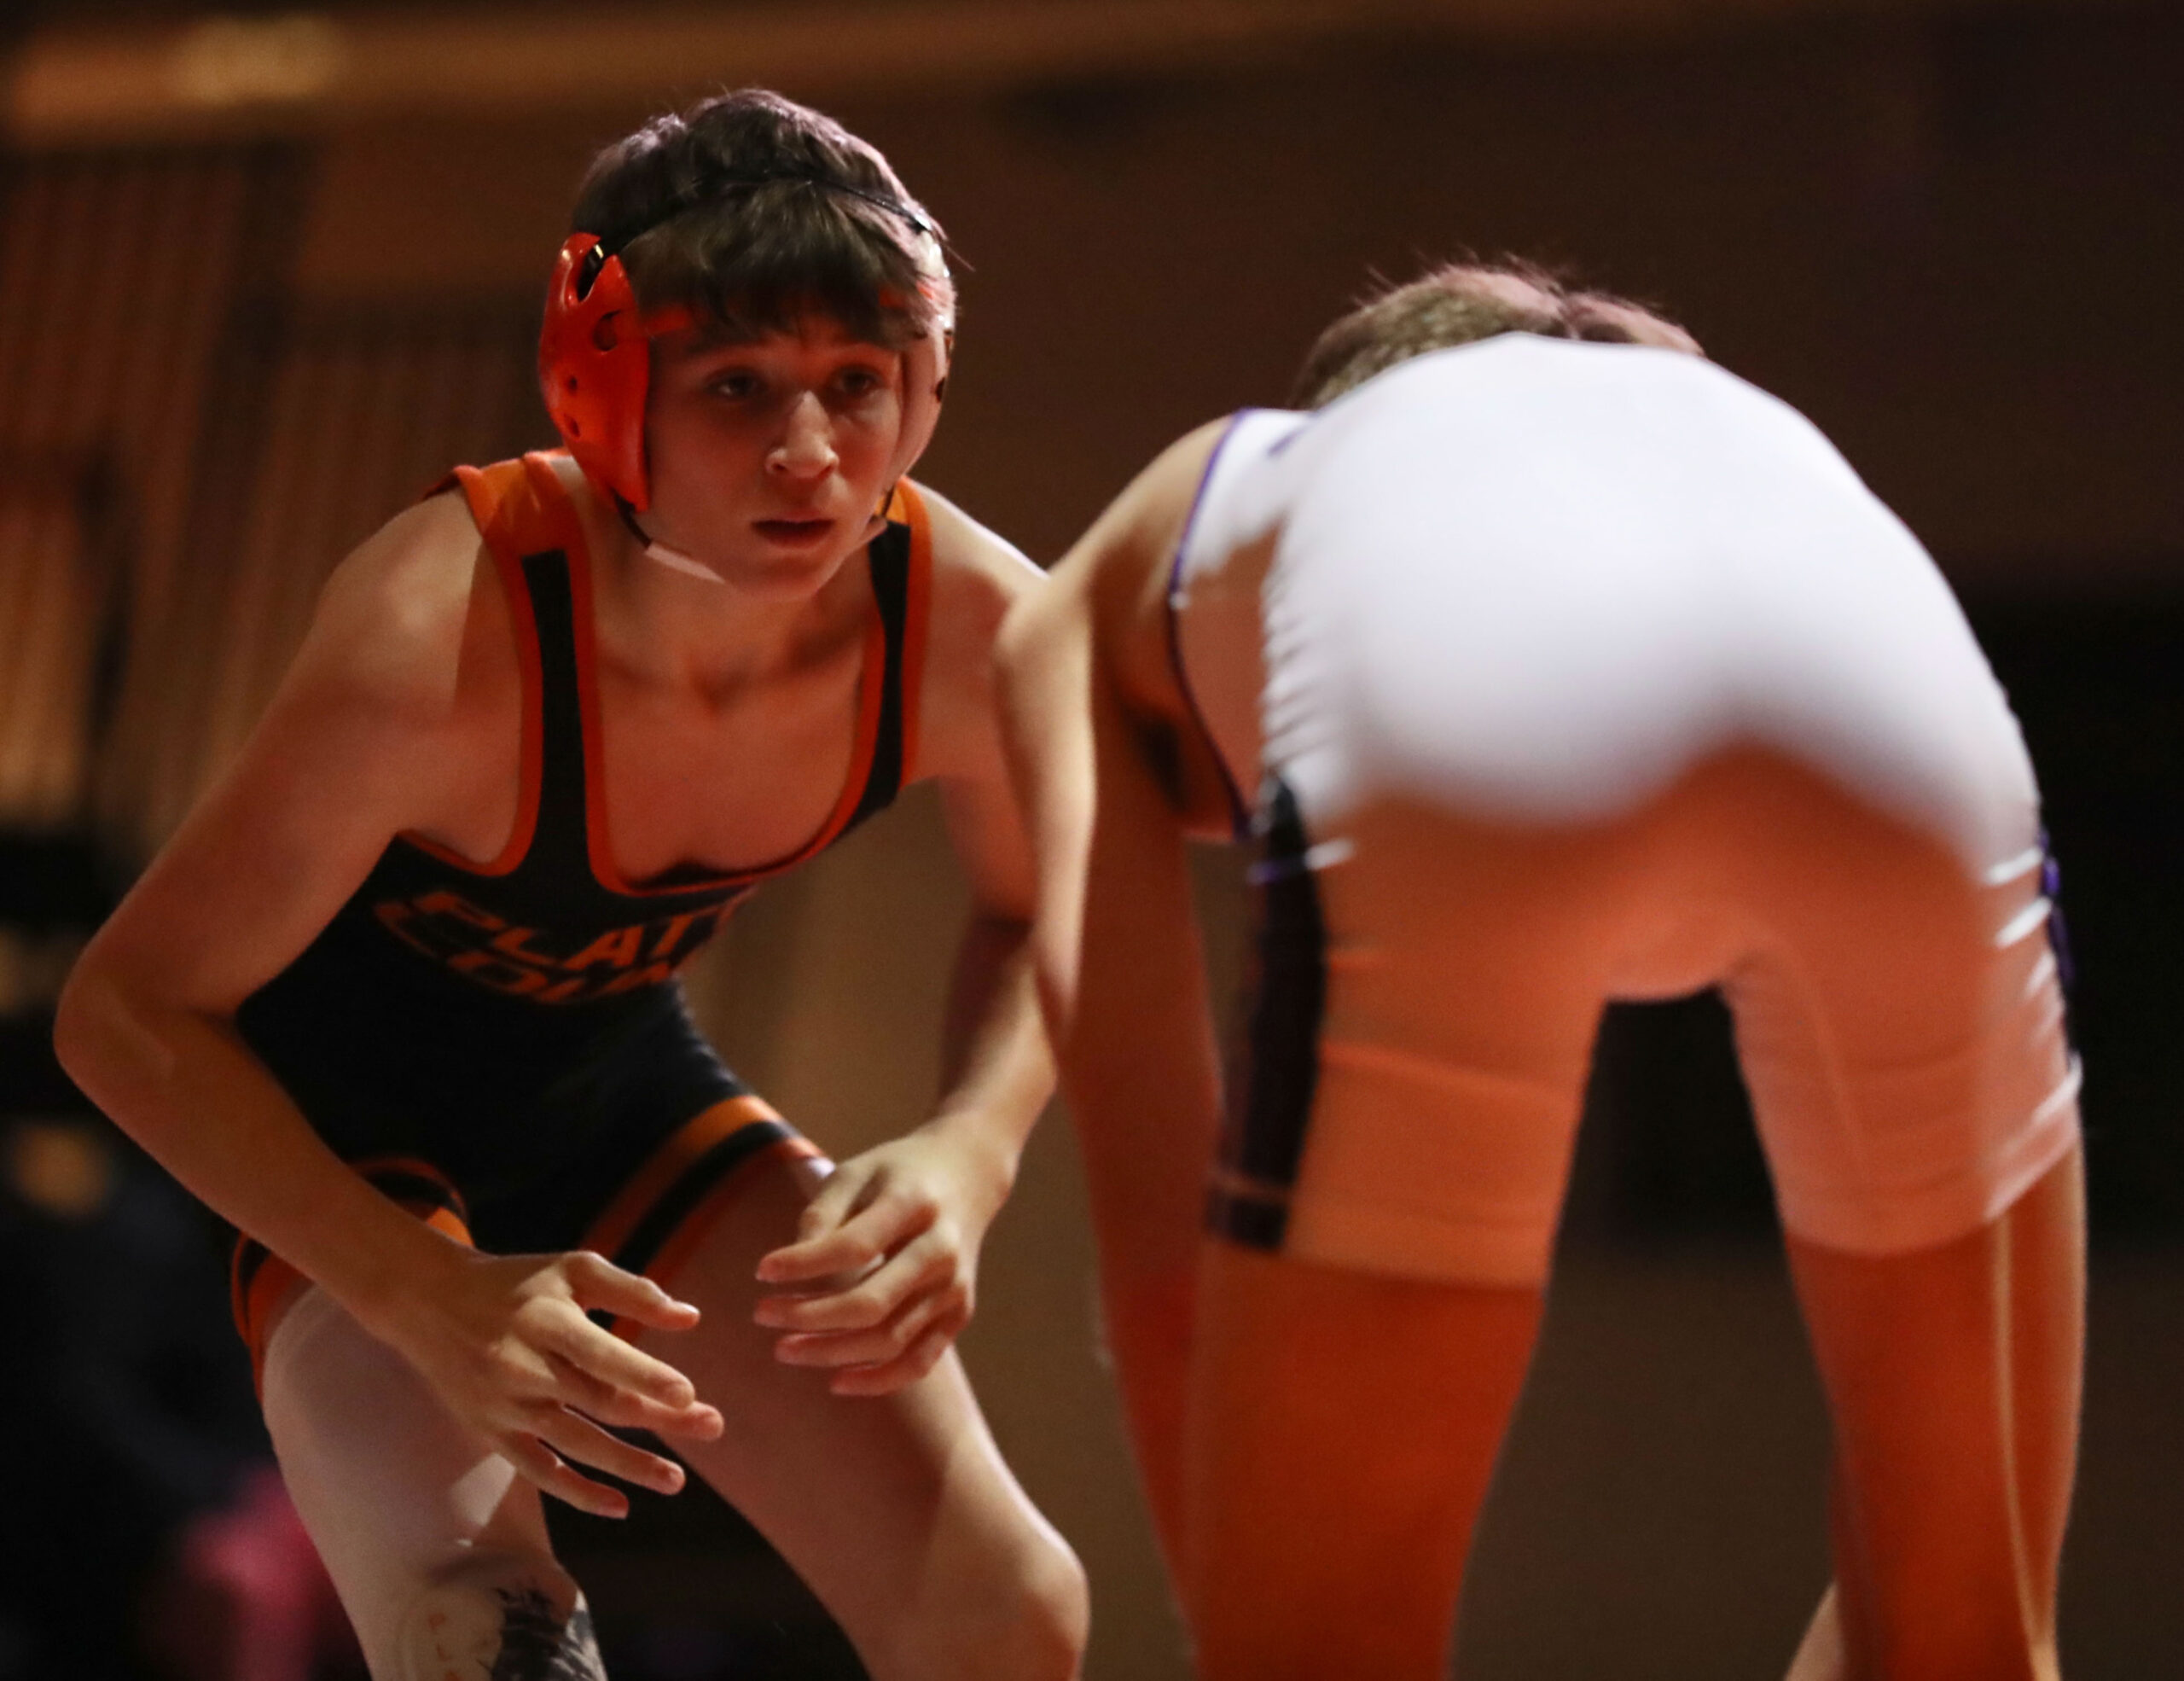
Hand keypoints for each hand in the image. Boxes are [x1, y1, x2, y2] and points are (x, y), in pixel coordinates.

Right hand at [369, 1245, 724, 1516]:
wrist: (429, 1303)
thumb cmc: (517, 1283)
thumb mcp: (572, 1269)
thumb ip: (632, 1290)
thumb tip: (691, 1318)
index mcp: (547, 1321)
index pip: (602, 1355)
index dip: (645, 1375)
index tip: (688, 1393)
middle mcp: (524, 1367)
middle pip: (601, 1402)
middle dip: (660, 1418)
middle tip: (713, 1425)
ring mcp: (506, 1407)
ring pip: (576, 1444)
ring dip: (630, 1465)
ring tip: (677, 1480)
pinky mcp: (492, 1433)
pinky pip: (539, 1471)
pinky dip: (578, 1492)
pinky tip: (620, 1506)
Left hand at [751, 1121, 1011, 1395]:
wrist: (968, 1174)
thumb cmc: (898, 1173)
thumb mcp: (857, 1171)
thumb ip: (822, 1214)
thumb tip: (786, 1269)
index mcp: (913, 1205)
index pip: (853, 1246)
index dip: (804, 1264)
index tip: (762, 1271)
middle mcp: (940, 1250)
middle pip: (870, 1303)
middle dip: (808, 1316)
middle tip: (761, 1314)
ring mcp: (953, 1287)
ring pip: (889, 1340)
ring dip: (830, 1352)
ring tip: (784, 1348)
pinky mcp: (958, 1313)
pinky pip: (919, 1361)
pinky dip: (879, 1381)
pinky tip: (836, 1381)